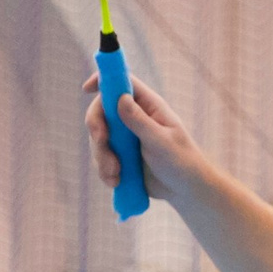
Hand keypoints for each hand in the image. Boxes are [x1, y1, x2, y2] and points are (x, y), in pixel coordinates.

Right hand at [82, 71, 199, 198]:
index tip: (86, 90)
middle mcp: (135, 117)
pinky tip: (115, 181)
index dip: (103, 81)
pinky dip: (104, 169)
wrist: (185, 190)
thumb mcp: (161, 142)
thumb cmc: (181, 161)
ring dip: (102, 156)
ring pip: (98, 138)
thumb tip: (120, 98)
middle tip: (103, 143)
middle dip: (97, 129)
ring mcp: (126, 136)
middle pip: (101, 112)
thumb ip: (140, 121)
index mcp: (149, 107)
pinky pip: (101, 156)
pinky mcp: (120, 154)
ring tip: (116, 174)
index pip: (123, 83)